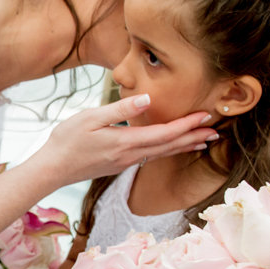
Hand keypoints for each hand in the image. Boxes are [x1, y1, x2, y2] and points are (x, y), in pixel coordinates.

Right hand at [38, 95, 214, 184]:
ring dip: (184, 146)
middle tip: (216, 130)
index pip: (164, 133)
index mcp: (125, 143)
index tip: (205, 116)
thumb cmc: (67, 140)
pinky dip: (169, 150)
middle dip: (194, 137)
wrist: (52, 169)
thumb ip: (120, 109)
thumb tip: (147, 99)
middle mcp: (130, 155)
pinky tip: (172, 147)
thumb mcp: (90, 118)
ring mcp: (126, 162)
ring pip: (163, 153)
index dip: (187, 124)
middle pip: (169, 146)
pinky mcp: (120, 164)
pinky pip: (152, 156)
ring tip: (204, 141)